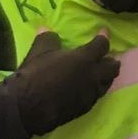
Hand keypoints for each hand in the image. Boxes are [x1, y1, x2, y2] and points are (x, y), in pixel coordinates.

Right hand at [0, 30, 118, 136]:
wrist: (24, 107)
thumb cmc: (34, 75)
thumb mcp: (39, 50)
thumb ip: (48, 38)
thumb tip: (46, 28)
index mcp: (85, 59)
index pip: (103, 45)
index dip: (103, 37)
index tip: (102, 32)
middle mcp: (93, 77)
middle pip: (113, 67)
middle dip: (111, 60)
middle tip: (104, 57)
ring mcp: (89, 95)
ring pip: (106, 84)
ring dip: (103, 77)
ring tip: (97, 74)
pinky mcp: (82, 109)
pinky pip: (94, 98)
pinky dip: (93, 91)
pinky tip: (85, 90)